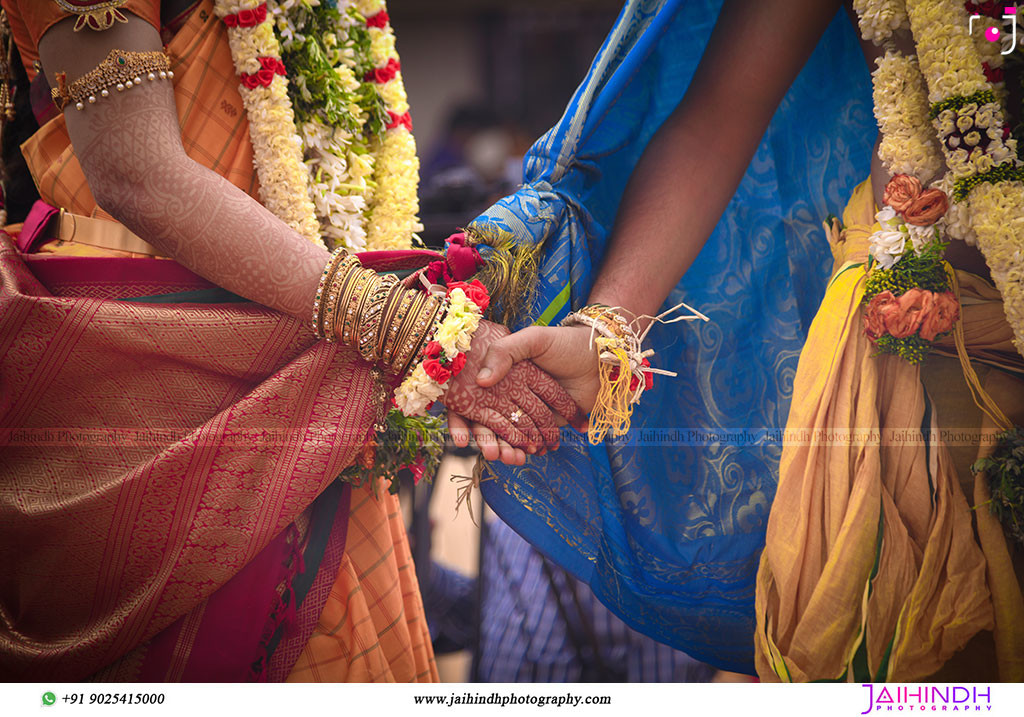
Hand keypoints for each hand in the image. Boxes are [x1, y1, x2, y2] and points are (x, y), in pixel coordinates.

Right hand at [441, 320, 584, 459]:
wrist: (602, 357)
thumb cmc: (565, 343)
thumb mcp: (533, 339)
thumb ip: (505, 353)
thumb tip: (481, 381)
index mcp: (503, 373)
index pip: (476, 399)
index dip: (466, 420)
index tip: (463, 439)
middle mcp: (513, 392)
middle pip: (491, 422)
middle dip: (490, 441)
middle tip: (492, 454)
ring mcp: (531, 409)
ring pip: (511, 434)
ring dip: (508, 449)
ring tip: (509, 458)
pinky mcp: (550, 422)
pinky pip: (533, 439)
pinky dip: (528, 448)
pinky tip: (526, 455)